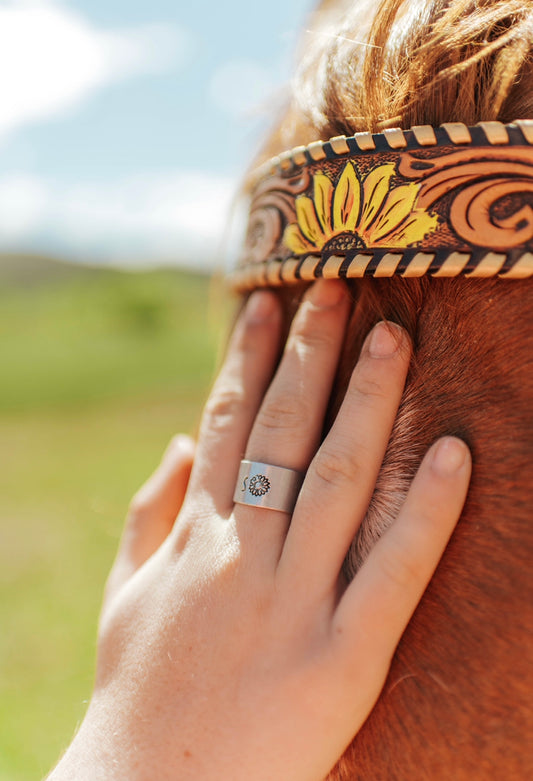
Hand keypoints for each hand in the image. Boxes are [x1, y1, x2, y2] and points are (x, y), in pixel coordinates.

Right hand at [49, 280, 470, 780]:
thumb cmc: (138, 691)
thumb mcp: (124, 595)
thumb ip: (148, 512)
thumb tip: (175, 443)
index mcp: (195, 538)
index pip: (225, 425)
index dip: (246, 358)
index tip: (266, 301)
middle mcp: (243, 555)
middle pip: (281, 433)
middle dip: (309, 354)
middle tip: (337, 286)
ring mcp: (293, 603)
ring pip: (335, 480)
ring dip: (367, 403)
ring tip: (393, 336)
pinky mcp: (341, 659)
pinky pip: (392, 572)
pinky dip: (425, 510)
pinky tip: (455, 452)